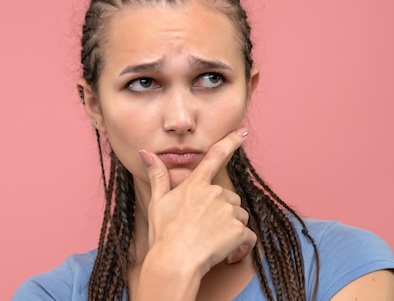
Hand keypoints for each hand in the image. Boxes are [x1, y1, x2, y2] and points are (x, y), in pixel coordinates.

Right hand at [139, 128, 256, 274]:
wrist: (174, 262)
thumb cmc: (164, 234)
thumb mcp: (157, 202)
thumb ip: (157, 175)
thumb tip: (145, 152)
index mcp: (196, 184)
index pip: (215, 157)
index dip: (230, 142)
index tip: (243, 132)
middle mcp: (214, 193)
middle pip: (230, 198)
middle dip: (223, 213)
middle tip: (205, 231)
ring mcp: (228, 211)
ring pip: (239, 216)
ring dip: (232, 229)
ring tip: (213, 243)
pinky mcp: (238, 230)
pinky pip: (248, 237)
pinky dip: (241, 247)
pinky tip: (228, 255)